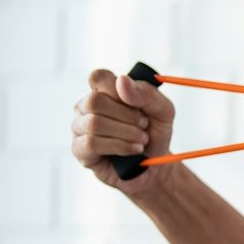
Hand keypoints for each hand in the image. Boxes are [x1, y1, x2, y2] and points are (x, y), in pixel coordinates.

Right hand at [71, 68, 176, 191]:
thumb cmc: (155, 133)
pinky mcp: (80, 150)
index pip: (98, 77)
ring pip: (93, 123)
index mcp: (105, 92)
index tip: (137, 103)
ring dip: (126, 133)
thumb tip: (122, 80)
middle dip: (127, 115)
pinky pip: (91, 143)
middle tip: (144, 125)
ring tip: (142, 140)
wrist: (156, 165)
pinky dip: (119, 146)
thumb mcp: (163, 111)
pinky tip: (133, 150)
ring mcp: (80, 128)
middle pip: (94, 101)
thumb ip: (147, 93)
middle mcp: (87, 107)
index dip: (117, 88)